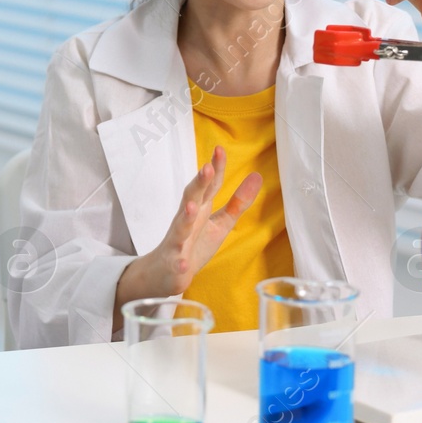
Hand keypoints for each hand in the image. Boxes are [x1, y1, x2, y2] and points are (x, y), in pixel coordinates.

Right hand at [117, 148, 260, 307]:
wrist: (164, 272)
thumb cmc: (193, 244)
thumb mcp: (220, 222)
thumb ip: (238, 201)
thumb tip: (257, 176)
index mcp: (200, 209)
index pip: (209, 186)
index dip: (215, 169)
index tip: (219, 150)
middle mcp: (187, 220)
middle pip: (192, 198)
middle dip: (199, 184)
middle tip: (207, 168)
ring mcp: (178, 241)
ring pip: (181, 227)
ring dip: (186, 216)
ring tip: (192, 206)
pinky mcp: (174, 263)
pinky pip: (176, 263)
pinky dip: (179, 263)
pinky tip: (183, 264)